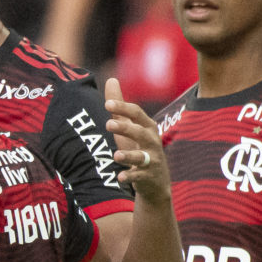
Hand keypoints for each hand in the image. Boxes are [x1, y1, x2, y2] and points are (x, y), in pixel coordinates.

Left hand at [105, 79, 168, 200]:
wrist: (155, 181)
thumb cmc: (139, 148)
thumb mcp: (129, 127)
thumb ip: (120, 108)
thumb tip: (111, 80)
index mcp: (147, 127)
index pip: (136, 113)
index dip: (123, 108)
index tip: (107, 104)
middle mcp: (152, 141)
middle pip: (140, 132)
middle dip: (125, 128)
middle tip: (108, 124)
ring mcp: (152, 159)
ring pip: (141, 156)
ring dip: (128, 155)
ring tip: (116, 155)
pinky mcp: (149, 176)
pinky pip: (139, 176)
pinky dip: (130, 177)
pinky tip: (120, 178)